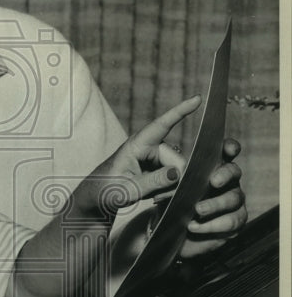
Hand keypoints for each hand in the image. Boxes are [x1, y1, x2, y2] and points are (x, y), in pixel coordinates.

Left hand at [74, 95, 202, 219]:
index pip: (161, 125)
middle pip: (177, 160)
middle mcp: (149, 147)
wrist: (99, 196)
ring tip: (152, 197)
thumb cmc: (107, 189)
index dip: (180, 111)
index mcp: (137, 144)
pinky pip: (174, 177)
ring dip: (170, 187)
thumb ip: (153, 182)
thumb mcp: (128, 189)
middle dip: (174, 181)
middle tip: (158, 198)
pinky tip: (156, 196)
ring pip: (178, 171)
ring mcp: (155, 157)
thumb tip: (178, 173)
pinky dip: (168, 189)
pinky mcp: (159, 166)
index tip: (197, 99)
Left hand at [177, 137, 246, 258]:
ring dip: (215, 204)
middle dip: (225, 175)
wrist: (168, 235)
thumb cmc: (168, 206)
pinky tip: (194, 226)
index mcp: (210, 168)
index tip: (228, 149)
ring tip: (197, 210)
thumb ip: (169, 180)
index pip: (225, 152)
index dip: (230, 147)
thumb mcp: (164, 190)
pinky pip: (232, 221)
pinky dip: (212, 224)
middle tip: (213, 182)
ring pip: (234, 198)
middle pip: (234, 172)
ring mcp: (233, 201)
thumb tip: (173, 173)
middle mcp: (226, 182)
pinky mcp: (234, 222)